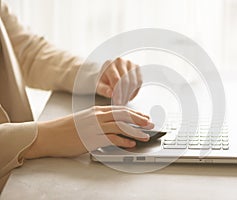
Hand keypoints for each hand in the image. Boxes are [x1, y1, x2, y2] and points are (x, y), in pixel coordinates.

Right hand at [24, 106, 153, 158]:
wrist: (49, 134)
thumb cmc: (66, 128)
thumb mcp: (85, 118)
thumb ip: (100, 119)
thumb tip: (115, 124)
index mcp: (97, 110)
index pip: (121, 110)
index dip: (135, 113)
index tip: (145, 117)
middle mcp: (97, 116)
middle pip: (123, 116)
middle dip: (139, 120)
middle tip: (151, 124)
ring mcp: (94, 127)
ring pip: (120, 127)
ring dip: (135, 132)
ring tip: (145, 136)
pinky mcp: (91, 139)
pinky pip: (111, 139)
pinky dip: (123, 142)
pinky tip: (131, 144)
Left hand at [96, 57, 141, 104]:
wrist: (109, 71)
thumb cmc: (104, 79)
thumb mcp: (99, 85)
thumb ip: (103, 90)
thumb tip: (111, 94)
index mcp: (109, 64)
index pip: (116, 80)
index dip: (118, 93)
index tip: (118, 103)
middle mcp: (120, 62)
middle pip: (126, 81)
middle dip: (124, 95)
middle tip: (122, 103)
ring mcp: (130, 63)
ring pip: (134, 82)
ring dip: (130, 94)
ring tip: (125, 100)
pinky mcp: (137, 67)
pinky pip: (139, 81)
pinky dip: (136, 90)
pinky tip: (130, 95)